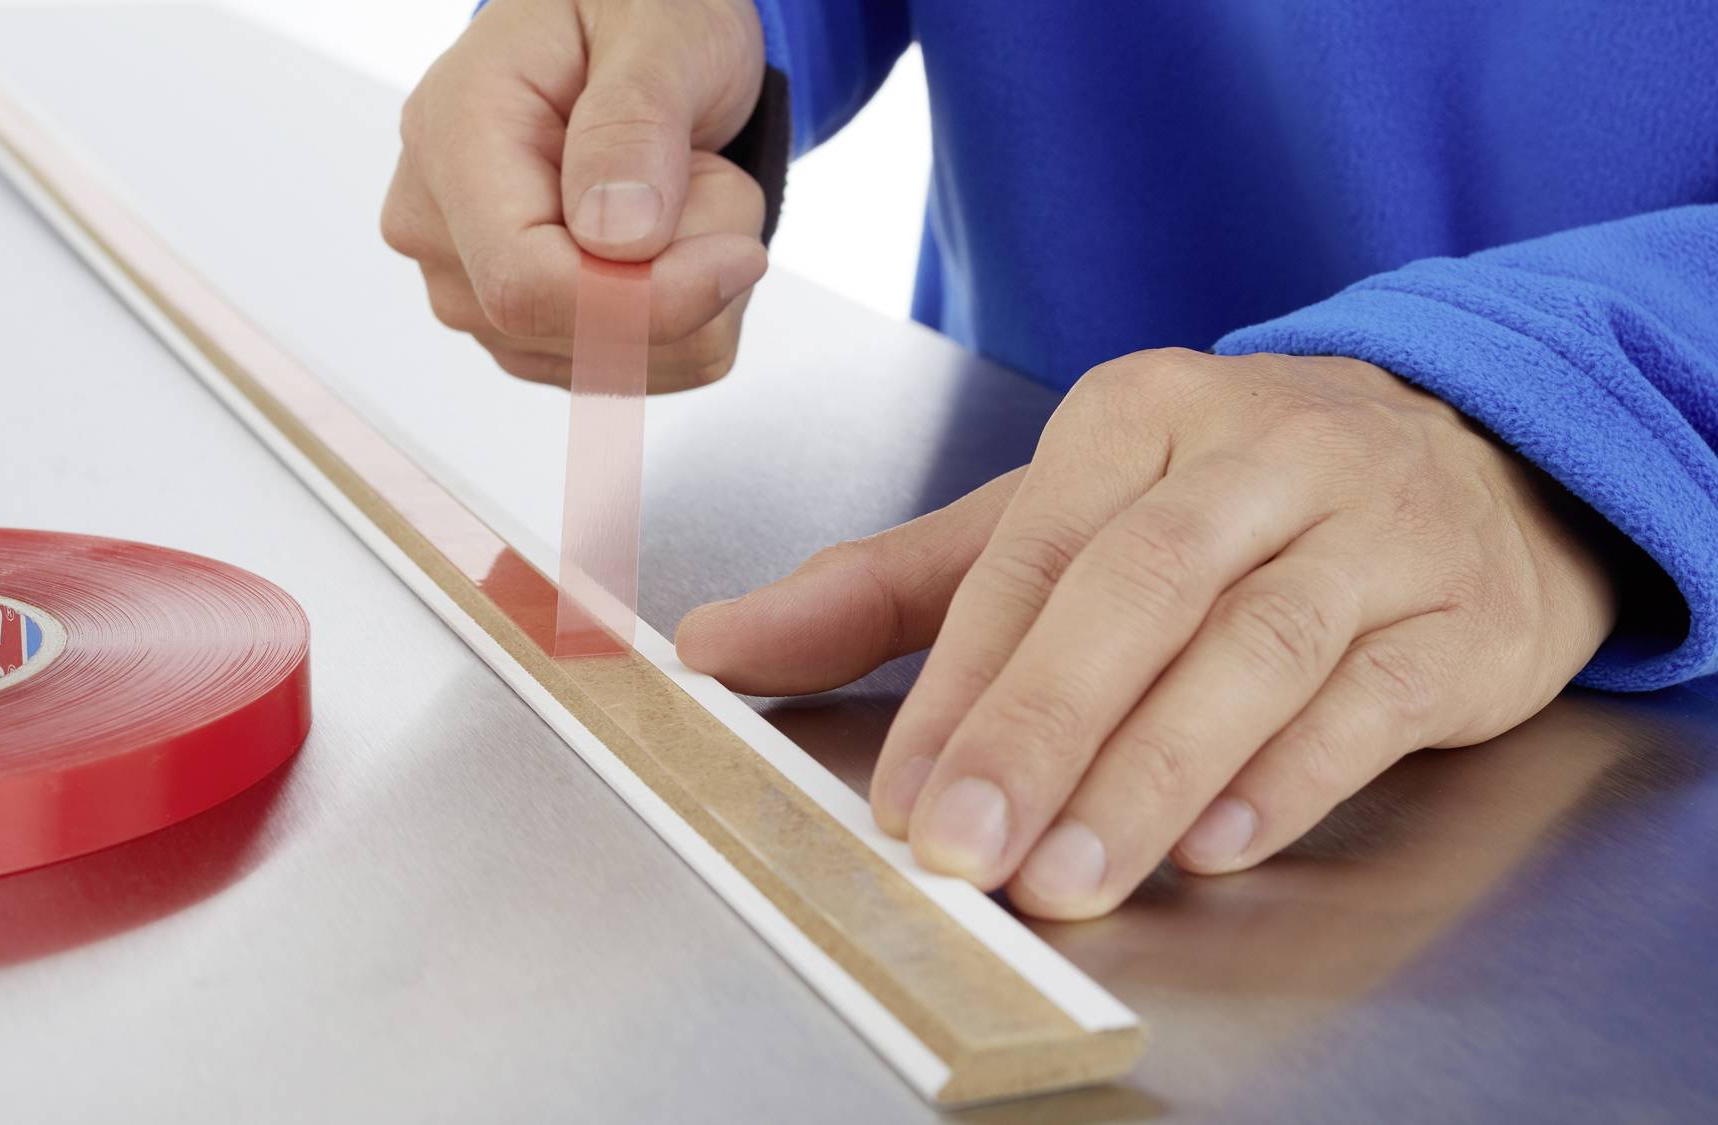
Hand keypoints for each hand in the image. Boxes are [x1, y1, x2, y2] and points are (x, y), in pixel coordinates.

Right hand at [381, 0, 767, 391]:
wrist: (632, 38)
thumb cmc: (640, 13)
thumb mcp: (659, 29)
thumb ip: (636, 122)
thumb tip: (615, 239)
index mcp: (452, 136)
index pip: (525, 284)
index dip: (647, 300)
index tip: (744, 256)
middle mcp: (440, 229)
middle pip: (579, 334)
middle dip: (687, 271)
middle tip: (703, 167)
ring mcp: (472, 291)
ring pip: (621, 365)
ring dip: (694, 288)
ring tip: (676, 185)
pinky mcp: (521, 333)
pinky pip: (639, 371)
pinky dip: (686, 314)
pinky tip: (668, 233)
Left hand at [677, 349, 1617, 917]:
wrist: (1471, 459)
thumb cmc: (1225, 503)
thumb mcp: (1054, 519)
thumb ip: (892, 588)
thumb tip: (714, 644)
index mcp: (1138, 412)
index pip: (1033, 551)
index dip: (963, 684)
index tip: (906, 801)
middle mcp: (1260, 450)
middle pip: (1141, 587)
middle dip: (1045, 726)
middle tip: (971, 849)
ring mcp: (1375, 522)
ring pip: (1259, 645)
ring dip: (1154, 770)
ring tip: (1073, 875)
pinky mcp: (1460, 612)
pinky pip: (1373, 695)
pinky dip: (1292, 777)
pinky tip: (1215, 845)